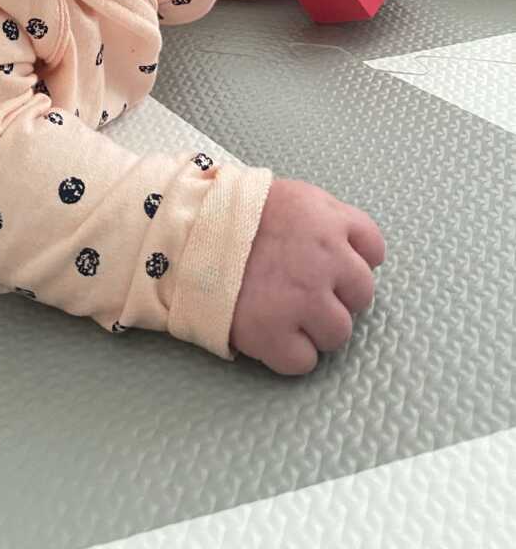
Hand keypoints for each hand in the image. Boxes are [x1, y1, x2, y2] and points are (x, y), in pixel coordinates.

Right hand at [229, 178, 385, 374]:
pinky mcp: (276, 335)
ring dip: (316, 328)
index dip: (353, 258)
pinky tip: (268, 331)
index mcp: (328, 221)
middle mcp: (326, 261)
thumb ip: (325, 217)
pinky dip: (289, 353)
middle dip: (336, 294)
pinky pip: (304, 361)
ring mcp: (304, 301)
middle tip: (302, 288)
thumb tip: (350, 244)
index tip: (332, 264)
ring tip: (284, 312)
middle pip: (361, 295)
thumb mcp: (289, 196)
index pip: (373, 248)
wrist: (184, 233)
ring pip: (338, 333)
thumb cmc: (231, 210)